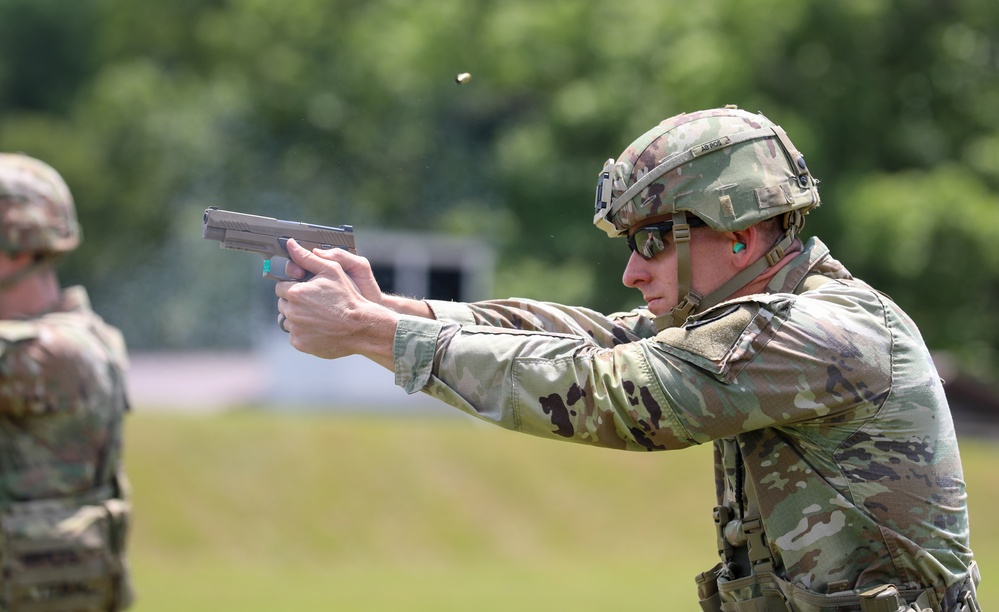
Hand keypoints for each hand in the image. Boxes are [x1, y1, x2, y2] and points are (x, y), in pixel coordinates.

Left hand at [275, 239, 396, 366]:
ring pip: (288, 321)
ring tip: (319, 315)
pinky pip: (295, 336)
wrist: (361, 326)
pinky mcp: (301, 344)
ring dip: (298, 317)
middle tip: (315, 303)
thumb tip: (290, 244)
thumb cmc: (348, 297)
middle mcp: (292, 312)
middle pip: (283, 304)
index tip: (307, 290)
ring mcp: (296, 330)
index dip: (294, 287)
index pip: (281, 287)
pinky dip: (303, 333)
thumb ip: (307, 257)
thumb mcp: (331, 270)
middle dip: (295, 302)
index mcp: (295, 292)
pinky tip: (319, 328)